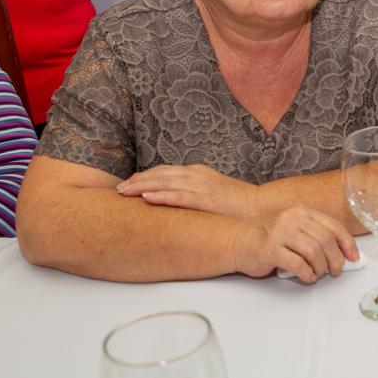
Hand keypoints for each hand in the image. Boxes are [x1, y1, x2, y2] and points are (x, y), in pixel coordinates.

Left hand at [117, 164, 261, 218]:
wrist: (260, 206)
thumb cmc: (238, 204)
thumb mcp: (213, 193)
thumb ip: (195, 194)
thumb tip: (176, 203)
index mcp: (198, 173)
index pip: (165, 171)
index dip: (144, 176)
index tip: (128, 183)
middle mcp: (197, 175)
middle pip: (160, 174)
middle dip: (136, 180)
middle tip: (118, 189)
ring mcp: (201, 186)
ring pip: (165, 183)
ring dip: (141, 186)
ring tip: (123, 192)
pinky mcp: (206, 199)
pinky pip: (179, 196)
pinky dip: (161, 196)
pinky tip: (146, 198)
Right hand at [229, 206, 357, 282]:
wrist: (236, 240)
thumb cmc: (268, 237)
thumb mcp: (293, 227)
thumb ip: (314, 234)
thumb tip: (342, 253)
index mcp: (302, 212)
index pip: (333, 226)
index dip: (347, 243)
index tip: (354, 257)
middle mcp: (292, 219)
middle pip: (326, 240)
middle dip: (336, 259)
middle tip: (336, 271)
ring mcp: (280, 233)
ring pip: (313, 252)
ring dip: (321, 267)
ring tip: (318, 274)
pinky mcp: (270, 250)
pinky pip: (297, 264)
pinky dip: (306, 274)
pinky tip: (307, 277)